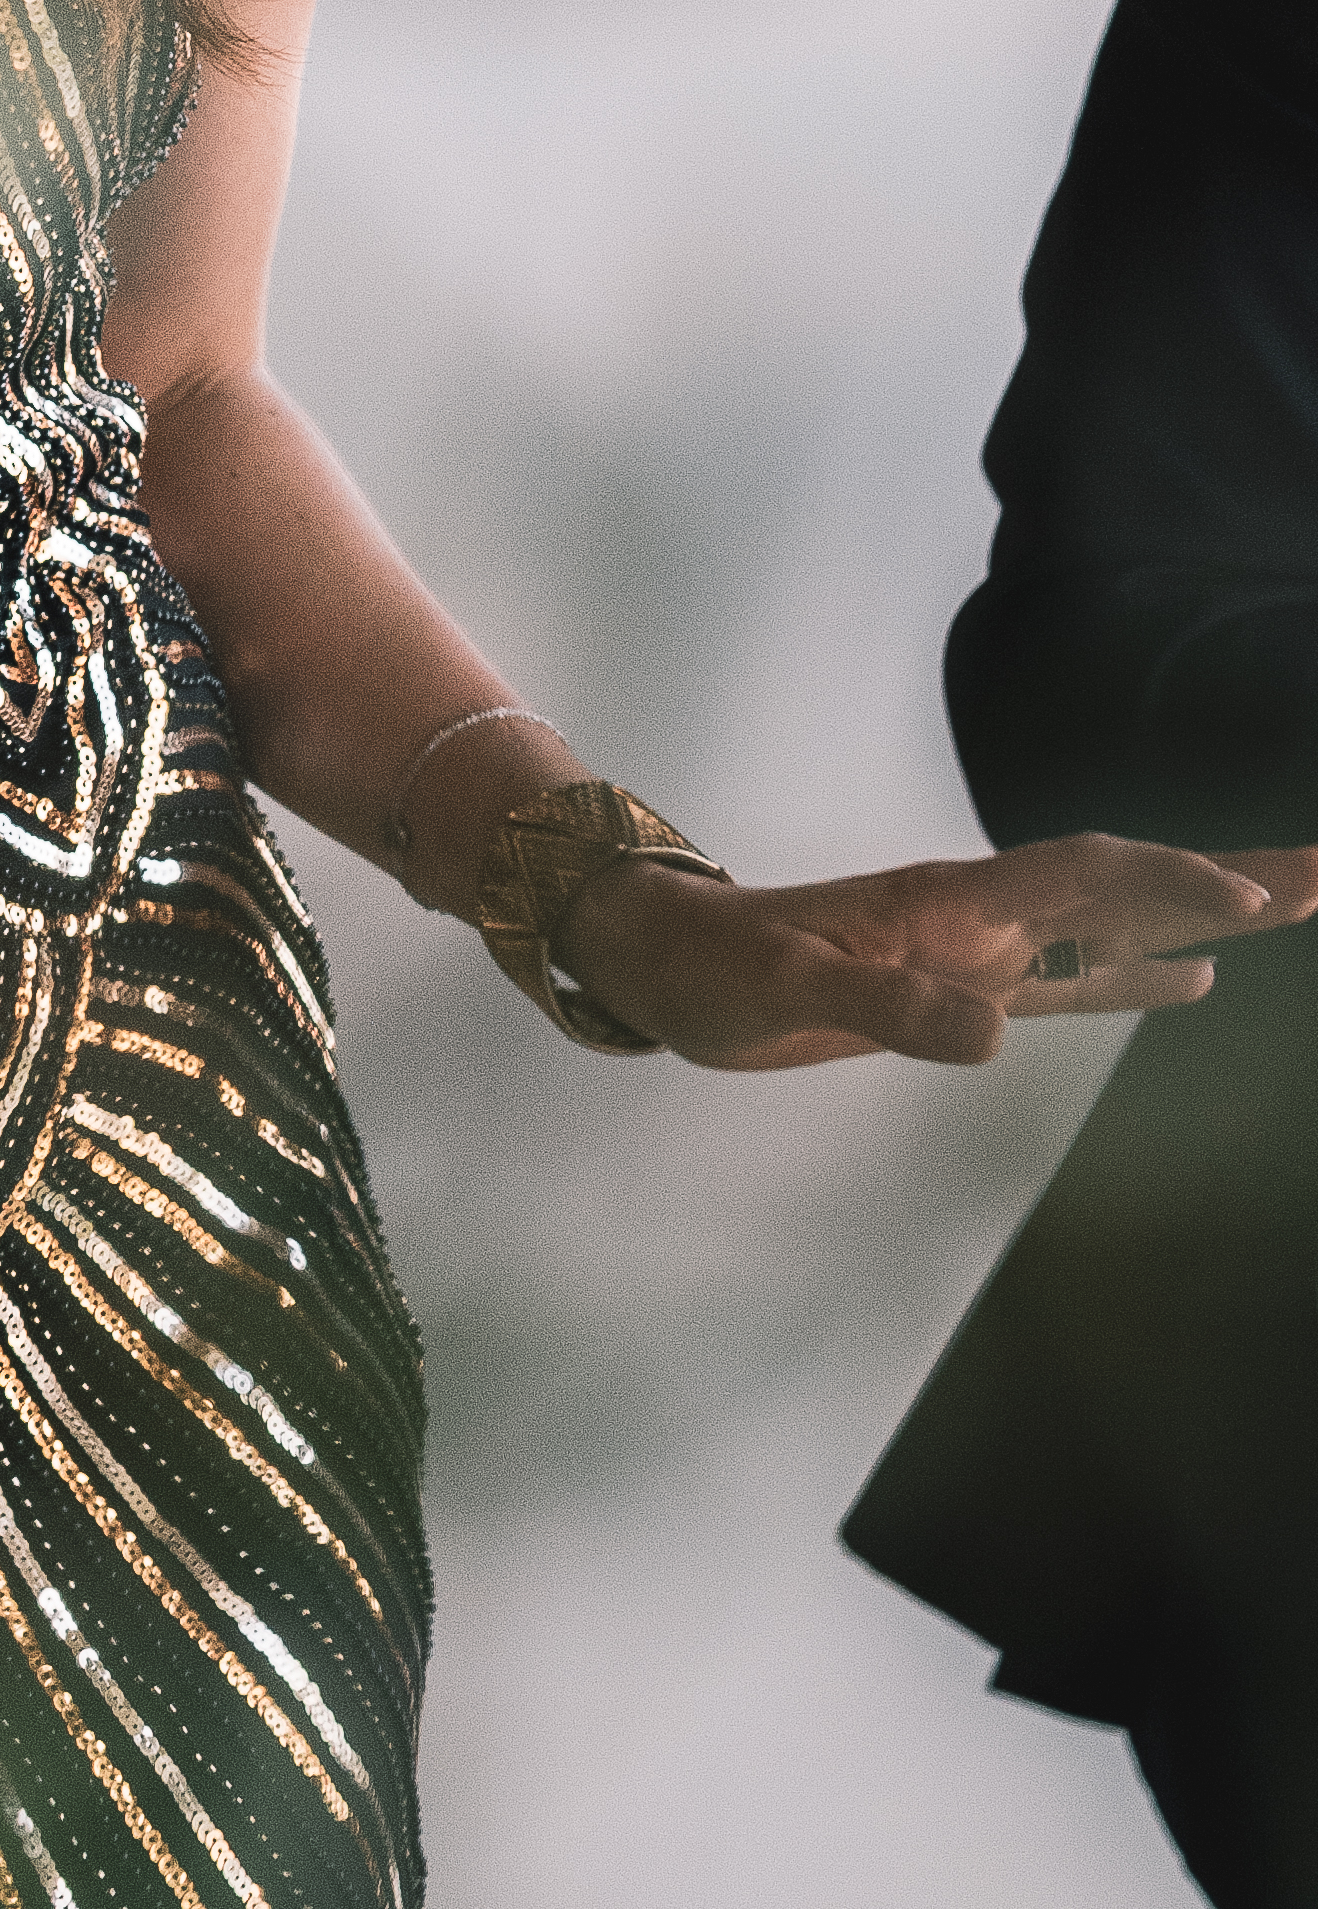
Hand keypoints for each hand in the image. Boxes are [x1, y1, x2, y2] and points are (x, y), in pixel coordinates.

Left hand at [574, 823, 1317, 1074]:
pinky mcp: (962, 990)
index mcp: (946, 902)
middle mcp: (980, 917)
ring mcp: (980, 950)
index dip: (1165, 883)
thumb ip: (883, 1004)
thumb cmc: (706, 969)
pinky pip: (1073, 978)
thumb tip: (993, 1032)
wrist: (656, 959)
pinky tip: (1197, 983)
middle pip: (1129, 883)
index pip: (1081, 877)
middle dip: (1230, 875)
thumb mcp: (779, 991)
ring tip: (1300, 900)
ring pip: (1117, 925)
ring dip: (1205, 914)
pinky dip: (1141, 974)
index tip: (1247, 896)